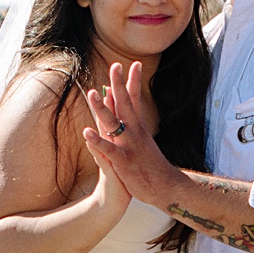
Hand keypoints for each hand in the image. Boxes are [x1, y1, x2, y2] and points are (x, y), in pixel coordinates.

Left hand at [81, 61, 174, 203]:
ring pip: (114, 123)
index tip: (133, 63)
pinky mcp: (124, 161)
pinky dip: (98, 141)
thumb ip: (132, 126)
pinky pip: (109, 150)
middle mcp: (135, 133)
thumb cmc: (151, 166)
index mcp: (138, 128)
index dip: (133, 81)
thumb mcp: (142, 142)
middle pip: (125, 104)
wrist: (166, 188)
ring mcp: (130, 146)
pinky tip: (87, 133)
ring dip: (102, 108)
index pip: (135, 100)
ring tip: (91, 94)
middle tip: (115, 65)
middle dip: (120, 84)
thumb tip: (128, 115)